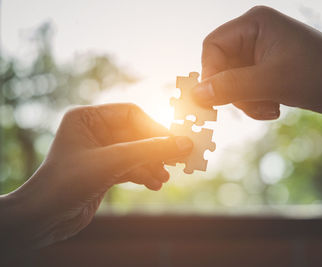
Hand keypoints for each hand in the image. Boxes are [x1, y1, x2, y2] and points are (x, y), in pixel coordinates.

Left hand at [0, 103, 192, 252]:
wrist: (44, 218)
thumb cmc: (67, 183)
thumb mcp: (113, 162)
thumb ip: (150, 151)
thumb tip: (183, 144)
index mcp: (87, 118)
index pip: (131, 114)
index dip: (155, 128)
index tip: (175, 142)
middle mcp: (93, 131)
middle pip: (136, 134)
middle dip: (155, 150)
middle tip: (177, 160)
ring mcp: (99, 151)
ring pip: (135, 152)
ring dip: (151, 164)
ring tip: (164, 178)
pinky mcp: (103, 169)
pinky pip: (130, 166)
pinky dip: (143, 174)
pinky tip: (154, 184)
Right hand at [192, 6, 321, 130]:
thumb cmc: (317, 74)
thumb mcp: (269, 82)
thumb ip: (230, 87)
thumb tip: (196, 94)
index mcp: (254, 23)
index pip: (213, 45)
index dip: (210, 72)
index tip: (214, 97)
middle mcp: (254, 34)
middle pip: (221, 66)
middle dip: (234, 91)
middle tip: (251, 105)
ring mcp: (260, 52)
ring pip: (232, 81)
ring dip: (246, 101)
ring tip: (269, 108)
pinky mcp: (266, 69)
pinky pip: (246, 88)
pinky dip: (255, 102)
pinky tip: (274, 107)